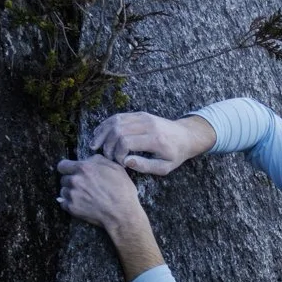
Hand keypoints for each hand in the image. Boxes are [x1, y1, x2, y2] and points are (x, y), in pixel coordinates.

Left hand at [55, 156, 141, 230]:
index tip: (71, 172)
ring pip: (63, 191)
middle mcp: (75, 180)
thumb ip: (98, 160)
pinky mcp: (72, 208)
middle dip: (71, 181)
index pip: (62, 165)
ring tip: (83, 196)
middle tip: (82, 186)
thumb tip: (89, 160)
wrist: (122, 213)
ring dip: (70, 193)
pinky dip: (70, 204)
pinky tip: (81, 204)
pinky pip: (63, 203)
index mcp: (84, 168)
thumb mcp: (115, 168)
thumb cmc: (122, 191)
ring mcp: (72, 195)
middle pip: (63, 179)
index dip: (67, 168)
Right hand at [88, 112, 214, 176]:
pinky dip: (106, 125)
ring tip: (95, 145)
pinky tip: (99, 135)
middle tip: (107, 157)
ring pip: (115, 121)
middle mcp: (147, 124)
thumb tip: (126, 162)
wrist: (186, 136)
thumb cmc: (175, 154)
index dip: (117, 153)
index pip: (126, 141)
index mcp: (154, 139)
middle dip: (108, 145)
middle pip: (118, 130)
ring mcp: (142, 117)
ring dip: (102, 133)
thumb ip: (145, 166)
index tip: (120, 164)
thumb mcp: (165, 167)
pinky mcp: (139, 114)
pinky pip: (118, 116)